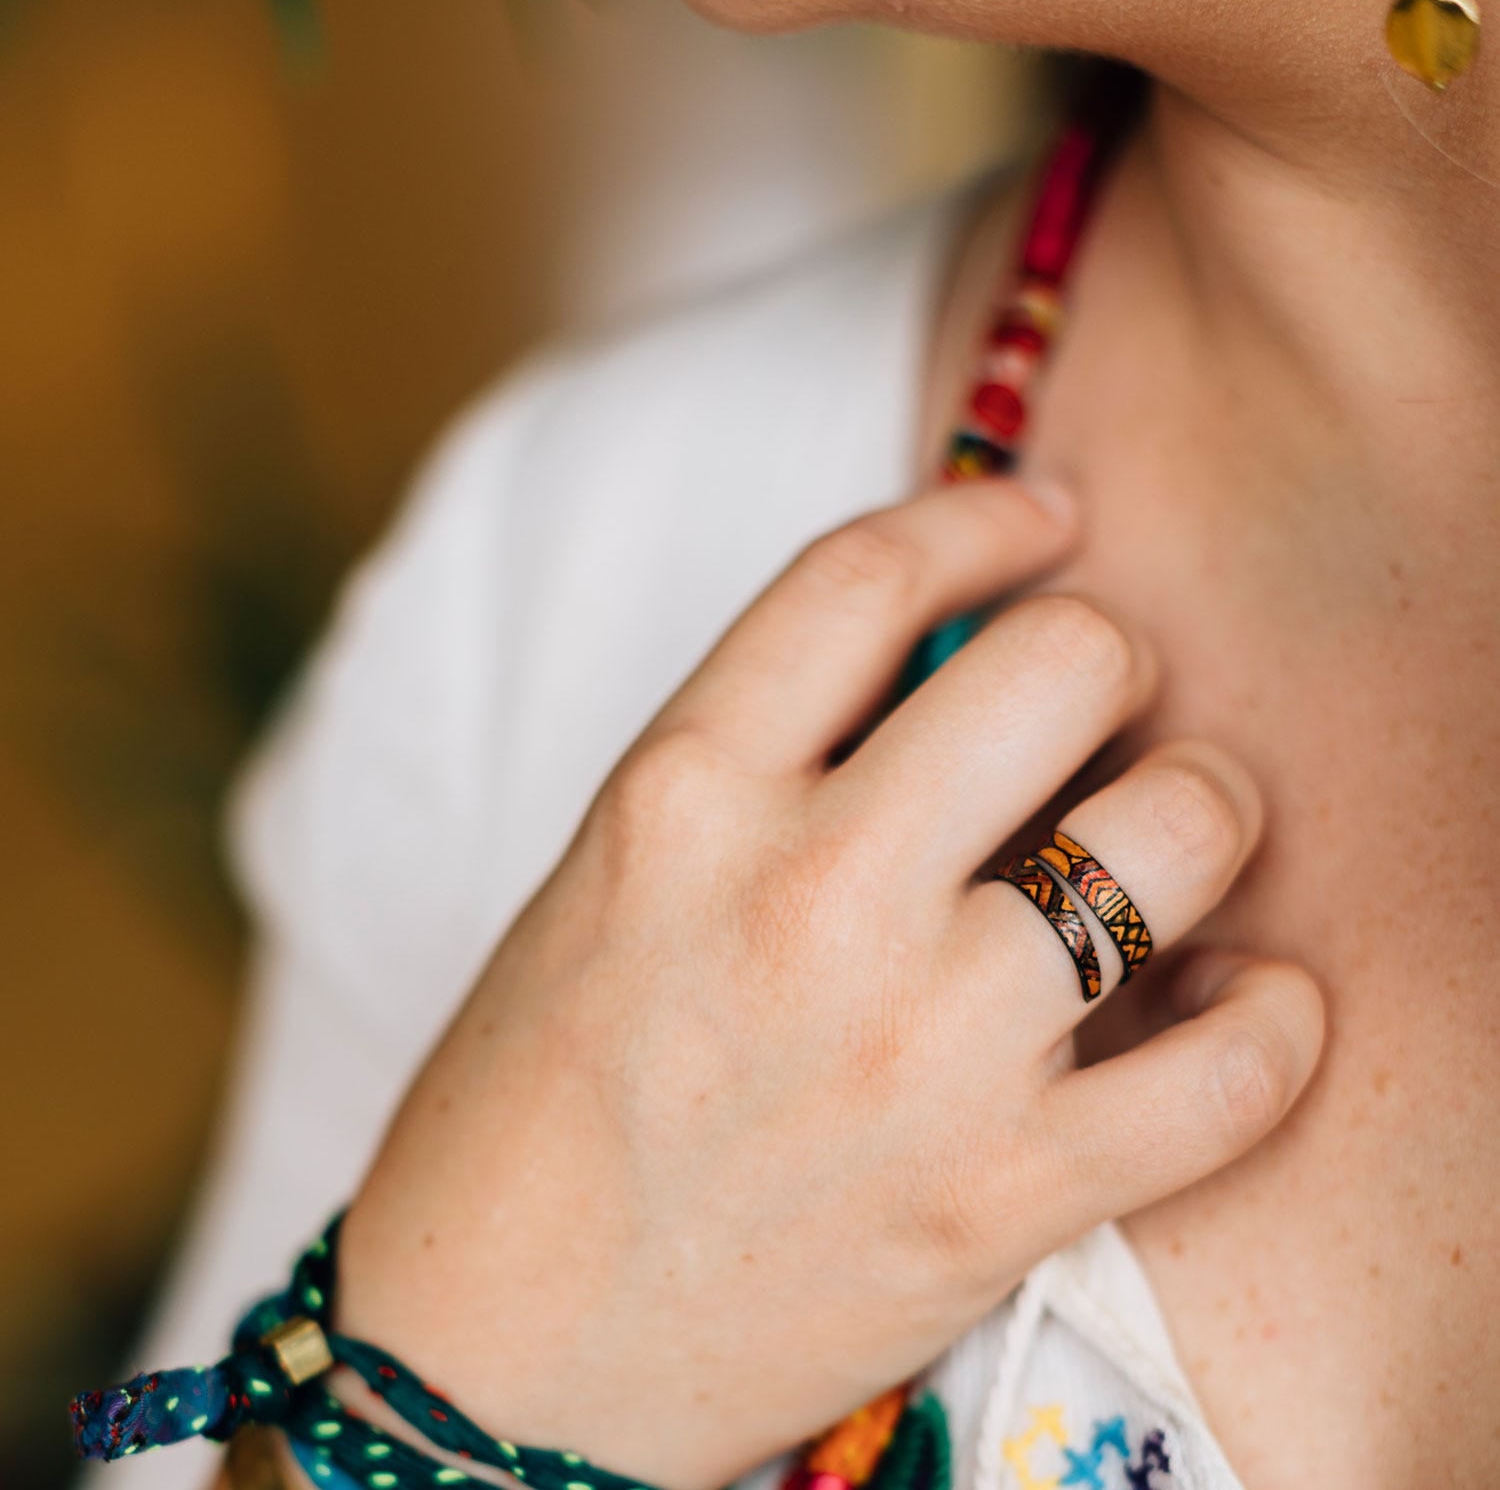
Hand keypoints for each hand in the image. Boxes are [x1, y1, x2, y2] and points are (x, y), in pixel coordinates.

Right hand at [337, 477, 1323, 1489]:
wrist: (497, 1351)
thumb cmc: (536, 1098)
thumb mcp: (614, 874)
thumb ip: (765, 759)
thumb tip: (947, 670)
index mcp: (681, 795)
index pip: (869, 575)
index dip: (986, 517)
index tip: (1044, 521)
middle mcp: (806, 894)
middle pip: (1063, 665)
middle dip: (1112, 653)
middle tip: (1105, 698)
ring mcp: (915, 1048)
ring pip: (1173, 834)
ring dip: (1204, 810)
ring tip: (1175, 836)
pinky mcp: (998, 1198)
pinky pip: (1229, 1074)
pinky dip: (1274, 1020)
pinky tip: (1250, 998)